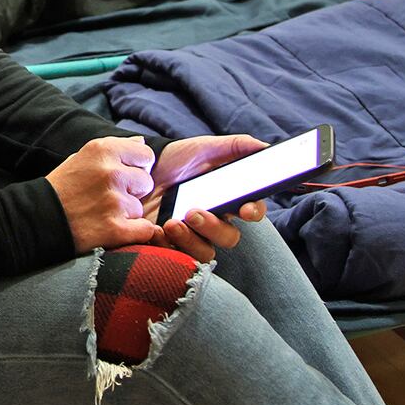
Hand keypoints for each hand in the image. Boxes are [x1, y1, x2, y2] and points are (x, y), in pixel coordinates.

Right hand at [47, 136, 164, 253]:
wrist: (37, 219)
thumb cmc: (61, 188)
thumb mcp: (81, 157)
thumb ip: (113, 149)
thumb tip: (141, 141)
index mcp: (103, 150)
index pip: (145, 154)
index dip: (137, 167)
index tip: (123, 176)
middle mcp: (111, 172)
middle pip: (146, 182)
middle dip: (132, 191)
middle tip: (107, 197)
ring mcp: (114, 201)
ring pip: (140, 208)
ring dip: (126, 214)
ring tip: (101, 213)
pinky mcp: (115, 228)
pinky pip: (144, 230)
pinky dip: (133, 233)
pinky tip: (113, 229)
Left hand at [142, 135, 267, 261]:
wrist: (140, 170)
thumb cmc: (178, 161)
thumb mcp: (204, 149)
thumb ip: (235, 147)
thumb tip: (265, 147)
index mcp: (228, 200)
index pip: (251, 211)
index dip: (253, 212)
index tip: (246, 209)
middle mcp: (214, 223)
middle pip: (228, 237)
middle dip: (214, 228)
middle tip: (193, 213)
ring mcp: (192, 236)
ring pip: (204, 252)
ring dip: (190, 240)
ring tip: (172, 222)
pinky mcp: (169, 245)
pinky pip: (174, 258)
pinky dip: (166, 246)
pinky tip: (155, 230)